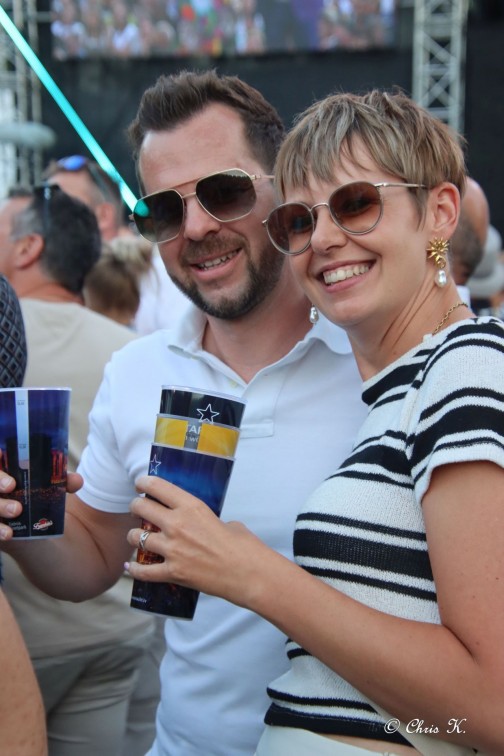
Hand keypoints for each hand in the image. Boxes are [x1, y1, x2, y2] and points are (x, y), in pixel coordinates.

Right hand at [0, 468, 82, 541]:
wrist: (39, 537)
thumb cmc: (40, 504)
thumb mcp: (50, 491)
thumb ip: (62, 483)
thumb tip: (77, 481)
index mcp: (6, 473)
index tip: (3, 459)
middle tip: (11, 486)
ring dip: (0, 506)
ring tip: (17, 510)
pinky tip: (9, 534)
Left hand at [126, 475, 267, 606]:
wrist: (249, 574)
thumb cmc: (244, 547)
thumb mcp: (225, 522)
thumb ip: (207, 520)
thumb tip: (201, 525)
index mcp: (192, 506)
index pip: (158, 487)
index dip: (144, 483)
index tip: (140, 484)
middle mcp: (177, 524)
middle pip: (141, 508)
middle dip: (135, 507)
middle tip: (137, 509)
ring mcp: (172, 549)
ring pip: (136, 537)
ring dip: (134, 536)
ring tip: (136, 537)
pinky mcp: (172, 572)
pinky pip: (143, 571)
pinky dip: (134, 570)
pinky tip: (130, 568)